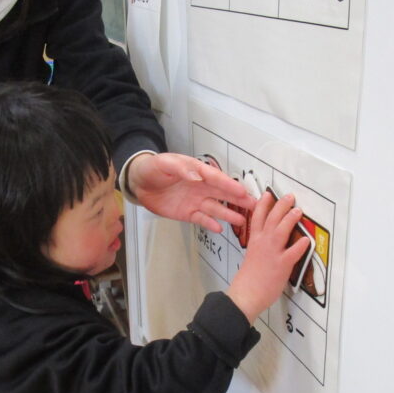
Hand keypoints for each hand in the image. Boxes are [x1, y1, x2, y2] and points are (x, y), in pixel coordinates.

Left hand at [126, 152, 255, 232]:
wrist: (139, 182)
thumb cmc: (153, 168)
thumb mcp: (165, 164)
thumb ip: (181, 168)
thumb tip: (197, 175)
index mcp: (198, 171)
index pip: (217, 179)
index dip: (229, 185)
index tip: (242, 191)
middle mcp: (201, 186)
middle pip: (223, 194)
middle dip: (239, 199)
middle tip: (254, 205)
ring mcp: (195, 200)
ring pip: (216, 208)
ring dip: (229, 214)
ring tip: (242, 220)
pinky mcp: (188, 213)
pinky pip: (202, 219)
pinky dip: (211, 224)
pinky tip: (220, 228)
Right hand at [226, 192, 310, 322]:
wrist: (246, 294)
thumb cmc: (248, 279)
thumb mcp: (252, 256)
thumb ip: (260, 246)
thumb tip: (269, 242)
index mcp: (254, 241)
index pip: (257, 217)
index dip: (263, 204)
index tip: (269, 194)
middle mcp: (262, 243)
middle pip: (272, 218)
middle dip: (281, 205)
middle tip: (290, 196)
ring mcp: (272, 253)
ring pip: (281, 230)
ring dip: (290, 219)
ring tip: (298, 210)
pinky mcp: (281, 265)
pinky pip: (293, 253)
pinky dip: (300, 246)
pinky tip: (306, 239)